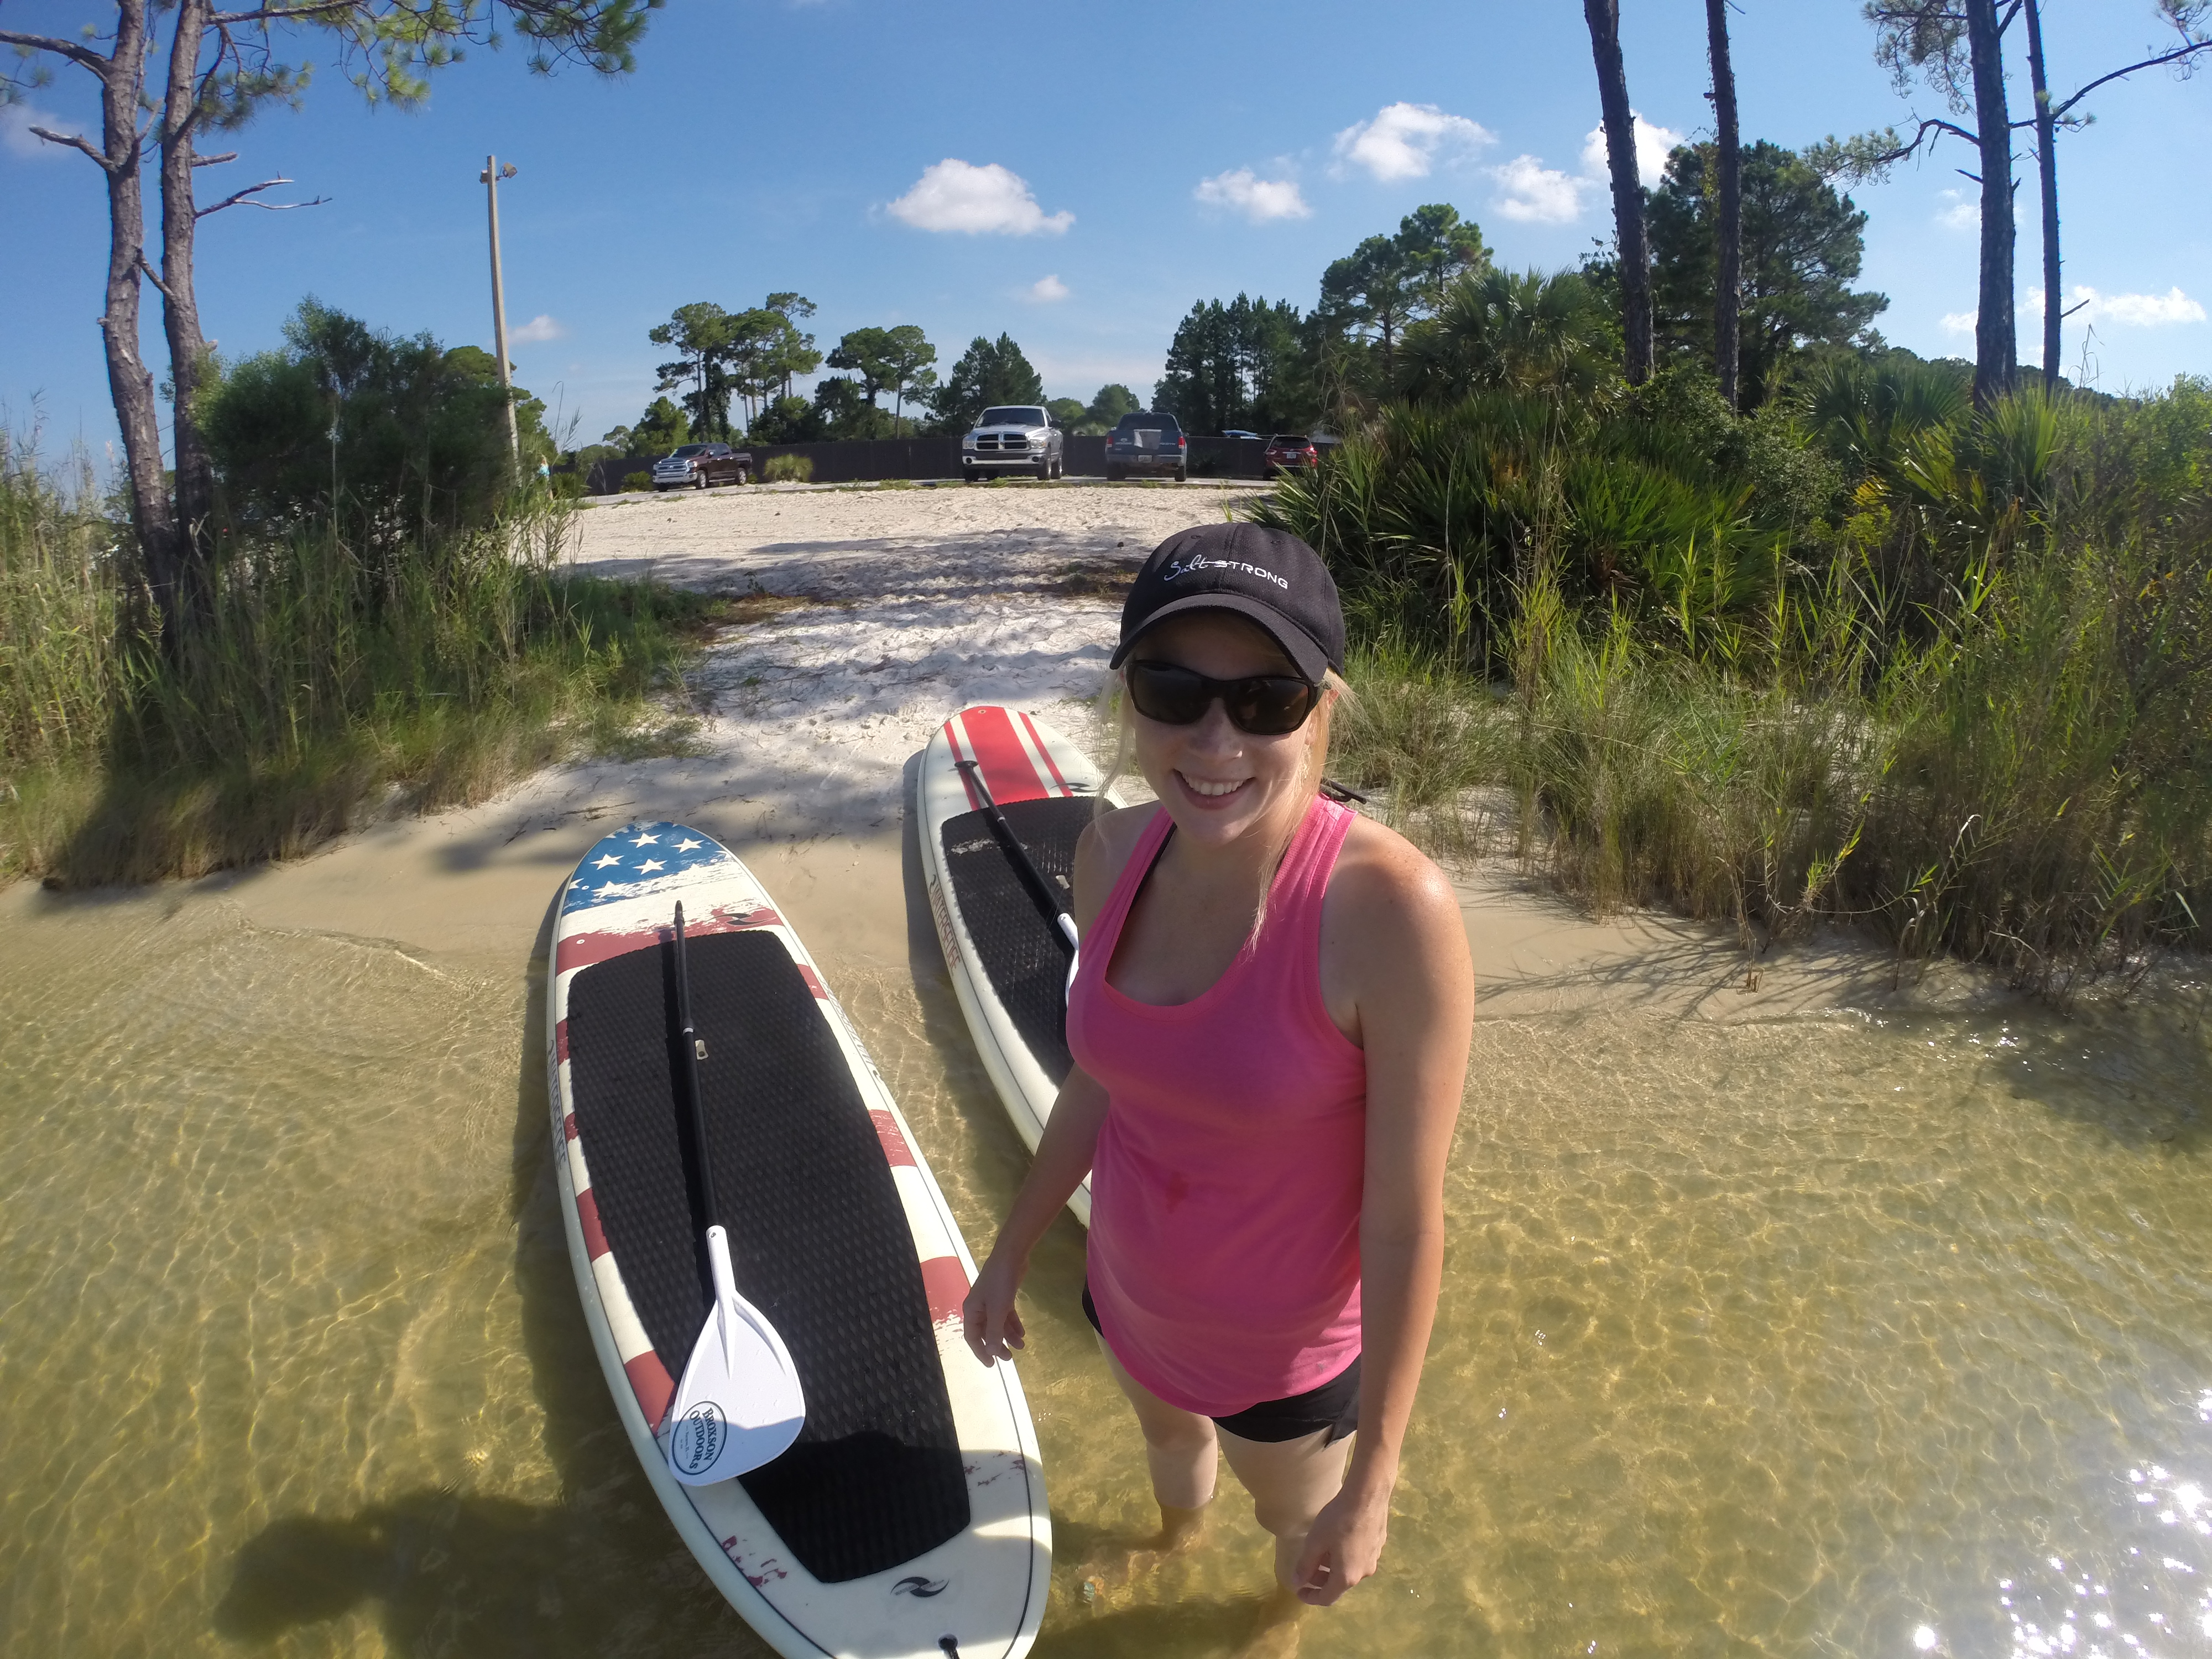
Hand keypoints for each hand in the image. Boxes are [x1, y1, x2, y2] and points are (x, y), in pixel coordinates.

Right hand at [961, 1247, 1027, 1366]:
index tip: (992, 1364)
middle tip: (1009, 1358)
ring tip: (1021, 1346)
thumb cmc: (1000, 1283)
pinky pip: (1006, 1316)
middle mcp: (979, 1308)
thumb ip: (993, 1331)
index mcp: (971, 1310)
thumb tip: (990, 1352)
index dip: (980, 1351)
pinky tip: (1022, 1333)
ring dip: (1008, 1336)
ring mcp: (991, 1302)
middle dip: (997, 1345)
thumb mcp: (997, 1310)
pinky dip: (1013, 1324)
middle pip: (985, 1332)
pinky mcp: (1003, 1296)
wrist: (1011, 1256)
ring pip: (997, 1325)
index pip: (972, 1337)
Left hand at [1289, 1474, 1390, 1605]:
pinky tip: (1338, 1540)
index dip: (1311, 1597)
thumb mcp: (1315, 1542)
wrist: (1367, 1495)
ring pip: (1350, 1570)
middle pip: (1339, 1584)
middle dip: (1321, 1580)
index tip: (1299, 1591)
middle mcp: (1363, 1573)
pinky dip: (1345, 1557)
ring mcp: (1374, 1559)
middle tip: (1306, 1569)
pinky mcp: (1379, 1545)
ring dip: (1333, 1567)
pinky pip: (1358, 1558)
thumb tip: (1297, 1582)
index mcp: (1347, 1577)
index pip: (1327, 1598)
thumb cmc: (1338, 1520)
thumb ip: (1305, 1565)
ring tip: (1321, 1552)